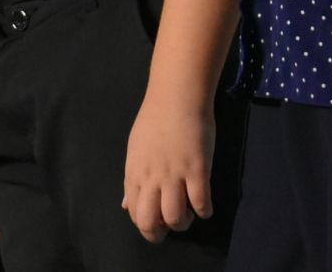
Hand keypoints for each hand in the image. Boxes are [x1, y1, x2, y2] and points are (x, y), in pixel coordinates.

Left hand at [123, 89, 214, 241]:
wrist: (175, 98)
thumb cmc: (155, 121)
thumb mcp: (135, 151)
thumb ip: (133, 180)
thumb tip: (126, 205)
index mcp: (134, 173)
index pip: (135, 213)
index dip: (146, 226)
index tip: (157, 222)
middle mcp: (151, 177)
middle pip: (150, 222)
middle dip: (161, 233)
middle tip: (172, 225)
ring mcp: (174, 174)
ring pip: (175, 218)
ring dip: (184, 222)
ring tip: (188, 211)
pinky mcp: (197, 170)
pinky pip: (201, 204)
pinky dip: (204, 211)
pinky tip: (204, 204)